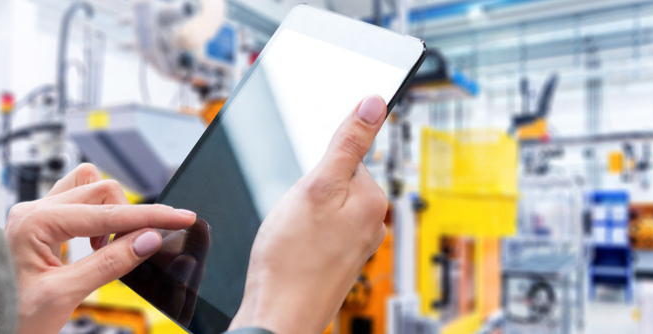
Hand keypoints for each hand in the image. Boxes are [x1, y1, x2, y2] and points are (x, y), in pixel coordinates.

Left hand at [4, 163, 197, 333]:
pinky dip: (96, 219)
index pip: (106, 213)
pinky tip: (95, 247)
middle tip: (139, 248)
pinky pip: (76, 204)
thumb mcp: (63, 296)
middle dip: (127, 216)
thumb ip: (109, 264)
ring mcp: (32, 215)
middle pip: (100, 189)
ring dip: (110, 213)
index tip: (182, 217)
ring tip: (109, 248)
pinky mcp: (37, 225)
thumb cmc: (8, 317)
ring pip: (88, 188)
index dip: (150, 216)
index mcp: (33, 222)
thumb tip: (148, 239)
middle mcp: (31, 210)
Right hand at [229, 96, 389, 332]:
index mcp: (374, 199)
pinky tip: (291, 249)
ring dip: (303, 214)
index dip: (316, 166)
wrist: (279, 316)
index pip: (347, 156)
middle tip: (293, 214)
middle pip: (335, 181)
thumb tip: (374, 102)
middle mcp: (373, 223)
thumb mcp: (316, 186)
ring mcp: (357, 244)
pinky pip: (319, 231)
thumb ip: (347, 143)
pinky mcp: (339, 261)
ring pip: (324, 207)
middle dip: (309, 190)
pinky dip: (302, 235)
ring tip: (290, 235)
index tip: (304, 187)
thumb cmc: (291, 259)